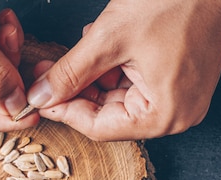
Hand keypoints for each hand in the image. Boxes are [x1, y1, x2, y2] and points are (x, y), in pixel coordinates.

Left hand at [26, 0, 220, 140]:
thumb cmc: (176, 0)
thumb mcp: (109, 39)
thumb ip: (71, 72)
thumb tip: (40, 96)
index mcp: (164, 116)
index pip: (99, 127)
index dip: (64, 111)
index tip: (39, 96)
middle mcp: (176, 115)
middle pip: (109, 114)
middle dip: (77, 90)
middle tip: (48, 72)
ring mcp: (180, 98)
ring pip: (119, 96)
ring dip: (94, 75)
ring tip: (82, 45)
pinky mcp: (179, 81)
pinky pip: (136, 83)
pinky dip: (114, 66)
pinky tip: (102, 43)